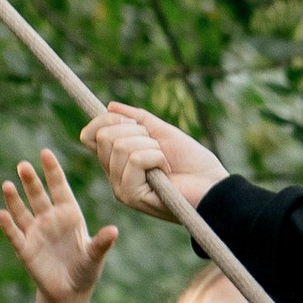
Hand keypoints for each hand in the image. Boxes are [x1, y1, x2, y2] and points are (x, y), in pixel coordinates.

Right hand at [0, 150, 117, 302]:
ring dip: (14, 199)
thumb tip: (114, 231)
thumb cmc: (85, 269)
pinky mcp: (25, 249)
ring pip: (22, 211)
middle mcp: (50, 219)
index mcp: (69, 214)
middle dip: (31, 181)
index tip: (45, 153)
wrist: (70, 291)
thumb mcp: (95, 256)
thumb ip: (102, 243)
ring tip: (7, 185)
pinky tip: (2, 214)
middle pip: (38, 195)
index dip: (52, 171)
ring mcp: (36, 232)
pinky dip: (8, 225)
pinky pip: (15, 234)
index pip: (59, 188)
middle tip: (23, 165)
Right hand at [83, 100, 226, 216]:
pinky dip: (157, 157)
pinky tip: (166, 171)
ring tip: (164, 161)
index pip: (89, 135)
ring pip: (121, 146)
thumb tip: (110, 106)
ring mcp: (120, 188)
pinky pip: (135, 159)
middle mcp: (113, 175)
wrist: (213, 186)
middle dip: (137, 132)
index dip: (106, 120)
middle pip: (104, 136)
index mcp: (117, 161)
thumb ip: (137, 119)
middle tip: (158, 147)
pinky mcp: (131, 196)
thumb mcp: (162, 133)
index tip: (133, 123)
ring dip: (151, 146)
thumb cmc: (192, 163)